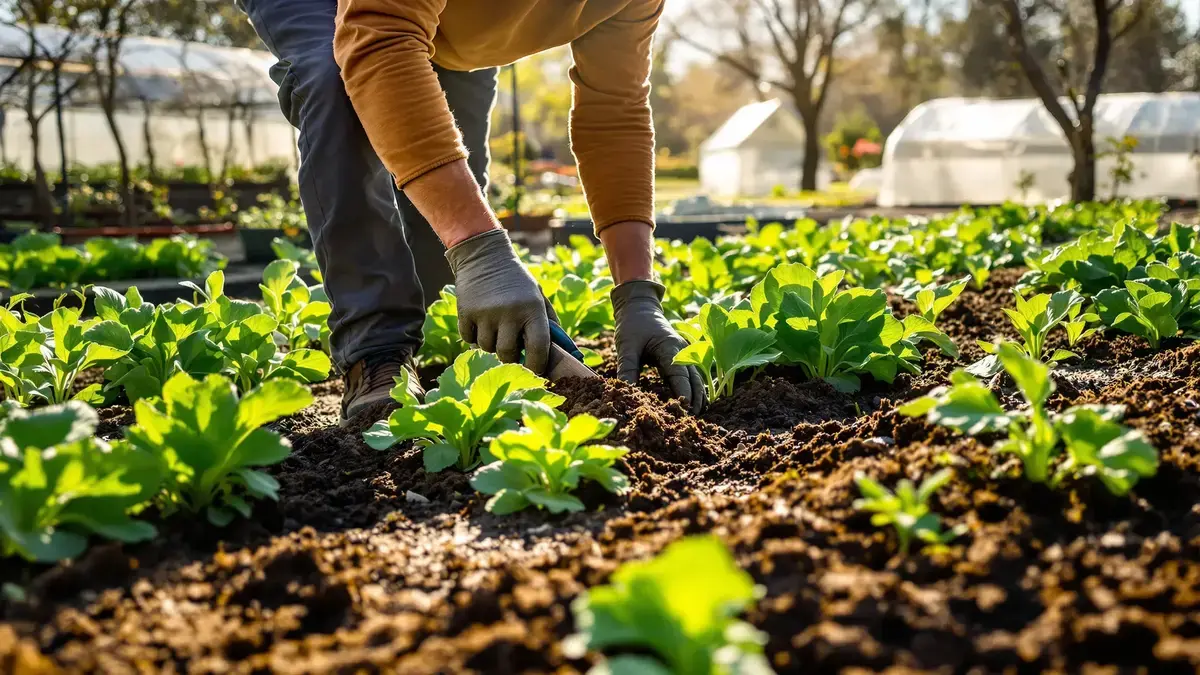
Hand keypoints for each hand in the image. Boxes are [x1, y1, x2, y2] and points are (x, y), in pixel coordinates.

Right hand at [445, 229, 551, 373]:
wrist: (484, 256)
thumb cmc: (517, 281)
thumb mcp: (538, 297)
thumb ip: (551, 324)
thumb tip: (565, 352)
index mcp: (532, 309)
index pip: (538, 348)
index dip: (537, 365)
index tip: (535, 370)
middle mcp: (509, 312)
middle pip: (508, 354)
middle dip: (510, 355)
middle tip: (510, 346)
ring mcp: (486, 313)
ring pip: (486, 348)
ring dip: (490, 344)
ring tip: (494, 329)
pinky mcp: (465, 312)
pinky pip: (468, 339)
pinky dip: (473, 336)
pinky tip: (480, 323)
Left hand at [611, 280, 705, 414]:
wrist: (639, 307)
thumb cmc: (632, 325)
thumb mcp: (626, 346)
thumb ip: (627, 369)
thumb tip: (626, 393)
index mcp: (669, 346)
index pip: (680, 374)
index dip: (684, 393)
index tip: (686, 409)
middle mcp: (682, 350)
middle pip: (694, 377)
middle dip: (695, 398)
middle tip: (693, 419)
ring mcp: (685, 352)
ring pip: (697, 377)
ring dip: (698, 394)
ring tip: (697, 414)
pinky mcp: (682, 356)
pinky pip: (692, 374)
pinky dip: (695, 388)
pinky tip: (695, 402)